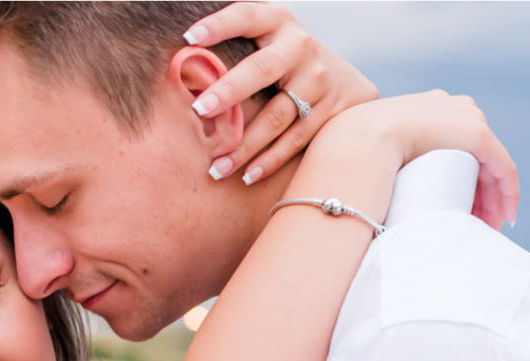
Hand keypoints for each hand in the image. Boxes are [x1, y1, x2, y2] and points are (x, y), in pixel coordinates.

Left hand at [184, 2, 377, 184]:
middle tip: (199, 110)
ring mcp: (317, 81)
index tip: (189, 36)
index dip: (219, 24)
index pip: (246, 16)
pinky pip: (295, 140)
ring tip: (216, 166)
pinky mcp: (328, 111)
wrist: (345, 80)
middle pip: (262, 70)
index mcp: (278, 21)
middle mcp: (300, 47)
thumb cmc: (286, 57)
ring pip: (277, 116)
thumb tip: (184, 44)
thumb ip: (237, 35)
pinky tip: (248, 176)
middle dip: (229, 91)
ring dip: (245, 144)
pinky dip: (271, 160)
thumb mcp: (269, 34)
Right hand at [314, 92, 520, 230]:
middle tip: (475, 223)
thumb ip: (370, 164)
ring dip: (493, 198)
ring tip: (487, 227)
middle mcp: (451, 106)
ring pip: (491, 164)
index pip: (456, 142)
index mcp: (427, 108)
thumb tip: (367, 190)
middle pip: (477, 155)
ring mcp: (466, 118)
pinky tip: (505, 217)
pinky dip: (507, 193)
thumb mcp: (367, 154)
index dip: (463, 177)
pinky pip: (502, 167)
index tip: (460, 208)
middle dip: (481, 191)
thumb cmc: (354, 158)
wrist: (360, 142)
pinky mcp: (478, 135)